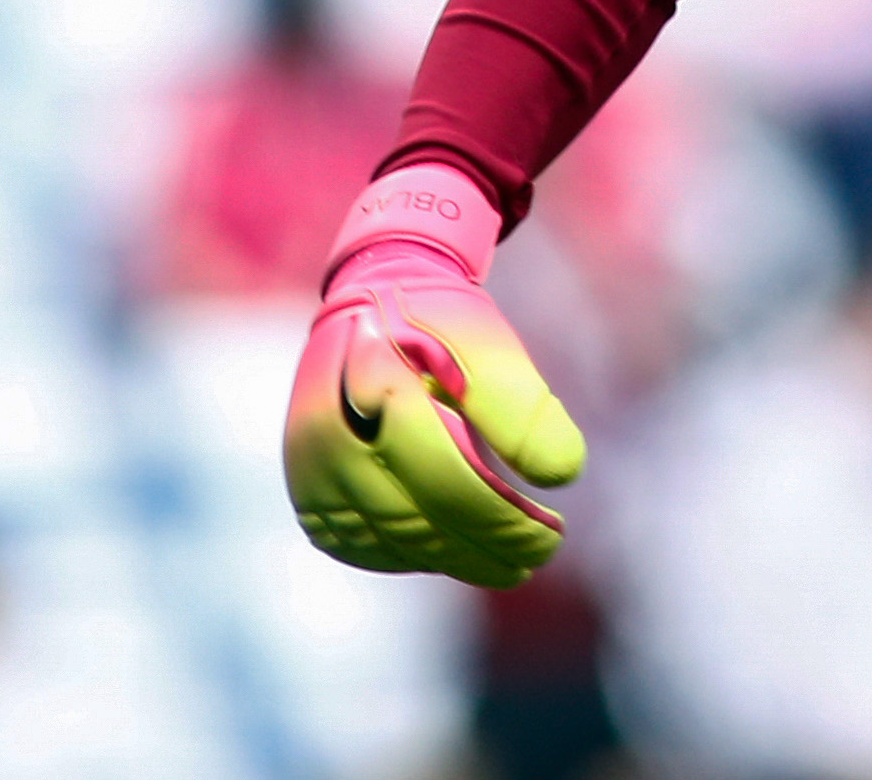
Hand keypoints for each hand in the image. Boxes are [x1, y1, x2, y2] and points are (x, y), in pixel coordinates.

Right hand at [282, 163, 586, 589]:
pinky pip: (366, 548)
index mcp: (368, 383)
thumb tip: (563, 474)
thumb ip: (522, 408)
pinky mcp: (311, 501)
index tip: (553, 534)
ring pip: (391, 541)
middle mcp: (325, 436)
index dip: (500, 518)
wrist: (375, 309)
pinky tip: (463, 553)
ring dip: (457, 559)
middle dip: (485, 545)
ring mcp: (309, 474)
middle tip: (541, 554)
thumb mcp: (489, 347)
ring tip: (515, 562)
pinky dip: (419, 556)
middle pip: (416, 516)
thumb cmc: (441, 327)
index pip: (442, 476)